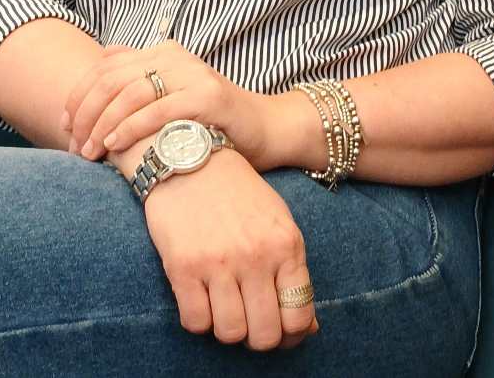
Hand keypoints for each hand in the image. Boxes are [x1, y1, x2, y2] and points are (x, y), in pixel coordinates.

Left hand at [61, 40, 280, 165]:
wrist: (264, 129)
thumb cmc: (210, 121)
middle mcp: (176, 57)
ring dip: (102, 124)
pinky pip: (159, 110)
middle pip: (113, 79)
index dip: (78, 95)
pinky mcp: (209, 97)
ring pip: (131, 93)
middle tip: (73, 145)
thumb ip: (140, 79)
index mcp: (163, 53)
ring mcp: (194, 75)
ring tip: (90, 151)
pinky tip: (115, 144)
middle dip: (85, 113)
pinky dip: (131, 127)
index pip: (106, 66)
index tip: (64, 126)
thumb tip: (101, 60)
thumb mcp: (172, 94)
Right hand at [145, 148, 318, 349]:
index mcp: (286, 244)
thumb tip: (309, 327)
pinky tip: (200, 297)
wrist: (191, 157)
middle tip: (249, 320)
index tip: (278, 329)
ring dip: (227, 328)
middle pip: (265, 335)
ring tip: (223, 305)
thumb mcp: (277, 222)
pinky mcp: (184, 266)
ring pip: (230, 334)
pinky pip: (195, 322)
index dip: (290, 335)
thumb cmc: (238, 192)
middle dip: (258, 337)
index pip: (299, 316)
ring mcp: (219, 262)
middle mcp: (256, 256)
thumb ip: (293, 272)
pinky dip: (198, 318)